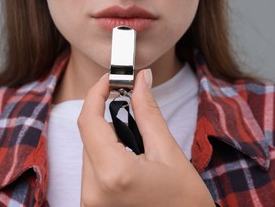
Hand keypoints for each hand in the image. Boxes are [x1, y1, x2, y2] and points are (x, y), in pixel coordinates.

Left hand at [78, 70, 214, 206]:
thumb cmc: (186, 201)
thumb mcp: (168, 151)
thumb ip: (148, 112)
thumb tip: (140, 81)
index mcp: (112, 173)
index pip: (88, 120)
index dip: (96, 93)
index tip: (108, 80)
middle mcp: (92, 191)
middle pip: (88, 136)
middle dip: (105, 115)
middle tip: (128, 103)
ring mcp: (90, 202)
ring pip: (89, 153)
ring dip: (107, 137)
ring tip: (136, 142)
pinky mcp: (93, 206)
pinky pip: (92, 170)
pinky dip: (106, 155)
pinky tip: (129, 158)